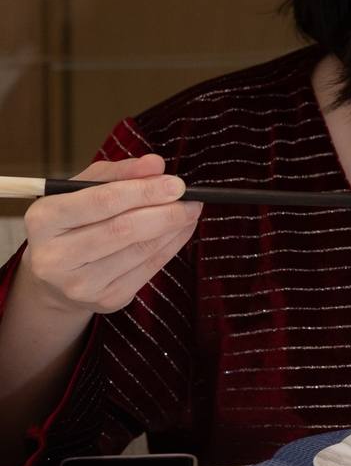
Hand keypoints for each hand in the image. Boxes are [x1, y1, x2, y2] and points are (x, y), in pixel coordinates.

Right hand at [19, 154, 201, 315]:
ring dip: (173, 228)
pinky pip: (148, 269)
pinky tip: (181, 230)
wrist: (56, 277)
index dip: (144, 190)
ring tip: (190, 210)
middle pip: (123, 229)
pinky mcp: (106, 301)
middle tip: (192, 198)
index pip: (102, 201)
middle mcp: (55, 257)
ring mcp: (80, 284)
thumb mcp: (83, 190)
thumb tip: (156, 164)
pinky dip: (171, 246)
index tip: (176, 183)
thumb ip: (118, 173)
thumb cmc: (73, 222)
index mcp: (43, 219)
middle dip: (165, 211)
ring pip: (140, 250)